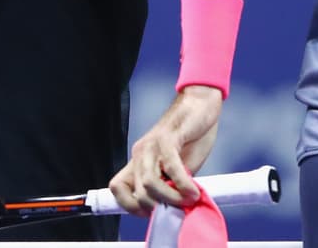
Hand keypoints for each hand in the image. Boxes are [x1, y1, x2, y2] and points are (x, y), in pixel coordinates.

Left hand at [109, 85, 223, 216]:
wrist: (200, 103)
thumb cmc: (191, 136)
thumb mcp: (178, 167)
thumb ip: (172, 185)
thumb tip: (174, 209)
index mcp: (139, 160)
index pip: (117, 187)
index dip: (130, 206)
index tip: (152, 213)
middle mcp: (141, 153)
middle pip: (137, 192)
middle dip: (159, 206)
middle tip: (178, 207)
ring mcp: (153, 145)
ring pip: (150, 183)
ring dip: (171, 198)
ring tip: (188, 199)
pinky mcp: (169, 138)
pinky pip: (170, 168)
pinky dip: (182, 185)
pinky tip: (193, 190)